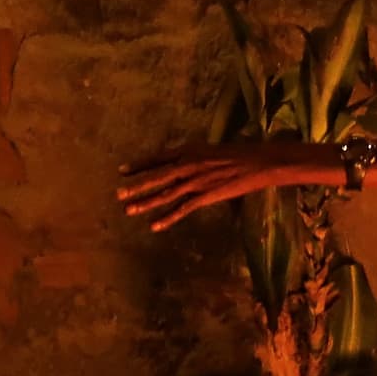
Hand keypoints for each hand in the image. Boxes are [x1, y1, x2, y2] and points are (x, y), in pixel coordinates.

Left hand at [117, 143, 309, 230]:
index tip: (122, 171)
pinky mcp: (205, 196)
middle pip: (156, 177)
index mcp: (189, 150)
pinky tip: (154, 226)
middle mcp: (188, 164)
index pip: (158, 158)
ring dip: (145, 203)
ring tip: (128, 210)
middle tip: (118, 194)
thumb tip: (185, 163)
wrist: (258, 161)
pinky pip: (182, 209)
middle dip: (136, 186)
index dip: (140, 165)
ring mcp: (195, 181)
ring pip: (164, 194)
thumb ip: (195, 157)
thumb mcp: (211, 150)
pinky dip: (167, 218)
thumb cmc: (239, 154)